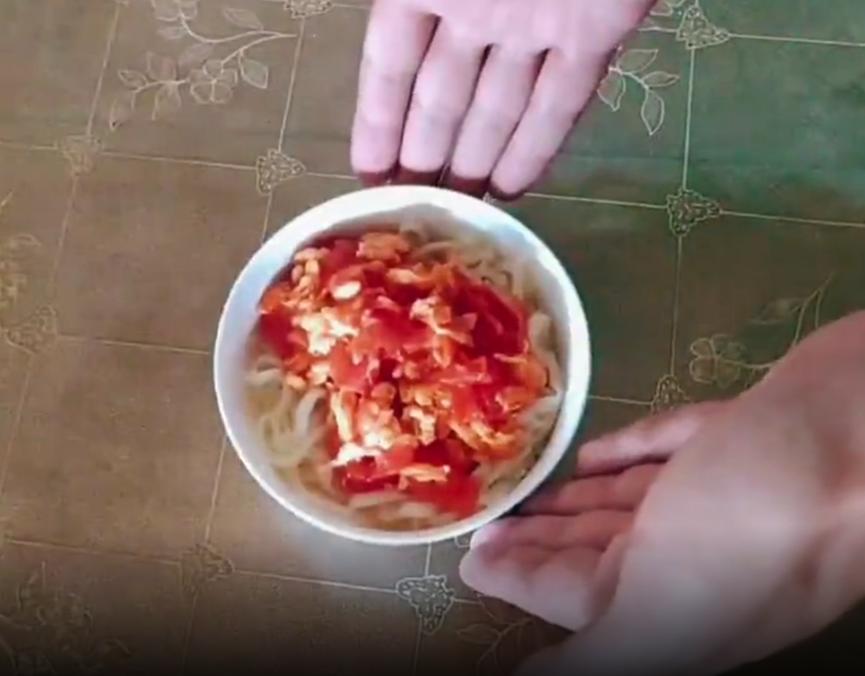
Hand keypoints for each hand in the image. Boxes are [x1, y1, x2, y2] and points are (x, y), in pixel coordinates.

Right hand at [351, 0, 653, 197]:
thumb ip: (404, 6)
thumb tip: (383, 32)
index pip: (390, 64)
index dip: (376, 118)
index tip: (367, 171)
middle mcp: (479, 8)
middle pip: (443, 96)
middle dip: (426, 152)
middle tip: (413, 205)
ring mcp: (538, 22)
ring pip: (498, 107)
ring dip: (476, 159)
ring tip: (457, 206)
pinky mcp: (597, 29)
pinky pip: (562, 100)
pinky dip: (539, 145)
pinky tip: (516, 187)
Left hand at [461, 311, 864, 674]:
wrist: (862, 432)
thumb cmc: (753, 526)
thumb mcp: (662, 612)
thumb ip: (596, 654)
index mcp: (669, 600)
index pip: (571, 593)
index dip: (518, 578)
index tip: (472, 554)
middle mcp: (693, 552)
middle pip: (596, 551)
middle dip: (541, 541)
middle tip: (492, 519)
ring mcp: (718, 490)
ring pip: (626, 503)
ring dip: (575, 502)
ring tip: (532, 493)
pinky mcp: (735, 434)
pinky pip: (663, 449)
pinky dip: (624, 455)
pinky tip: (592, 455)